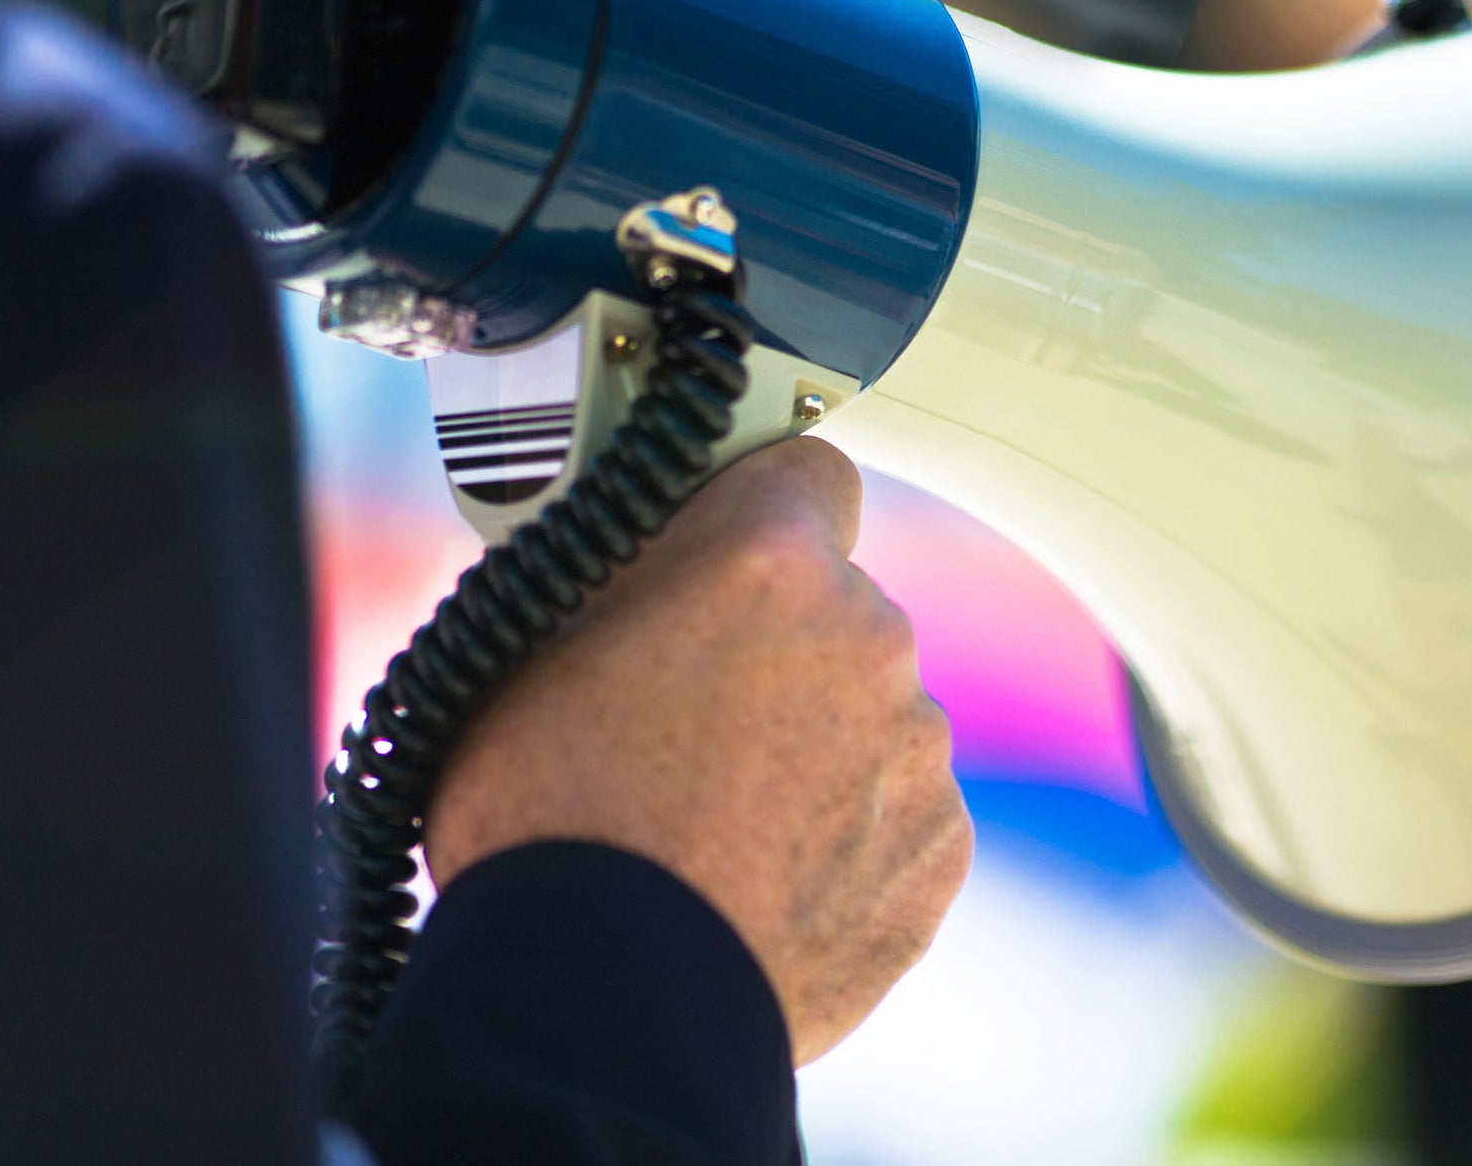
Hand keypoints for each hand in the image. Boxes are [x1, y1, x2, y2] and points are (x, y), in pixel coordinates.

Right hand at [424, 438, 972, 1065]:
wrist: (609, 1002)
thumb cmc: (548, 821)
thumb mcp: (530, 645)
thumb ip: (623, 576)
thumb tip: (649, 549)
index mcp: (768, 560)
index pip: (805, 468)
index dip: (759, 505)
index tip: (726, 547)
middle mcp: (869, 636)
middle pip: (834, 606)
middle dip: (775, 644)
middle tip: (684, 718)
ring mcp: (917, 749)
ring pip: (870, 713)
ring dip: (815, 745)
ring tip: (714, 821)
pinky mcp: (941, 850)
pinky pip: (898, 813)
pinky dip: (848, 836)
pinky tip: (763, 879)